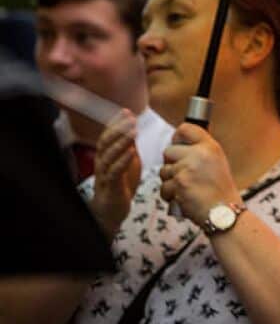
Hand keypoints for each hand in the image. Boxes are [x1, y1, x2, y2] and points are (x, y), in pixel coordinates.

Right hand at [89, 109, 141, 236]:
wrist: (111, 212)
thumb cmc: (120, 185)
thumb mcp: (127, 163)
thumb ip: (128, 147)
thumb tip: (133, 129)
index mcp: (105, 155)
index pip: (108, 135)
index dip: (116, 123)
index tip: (126, 111)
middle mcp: (102, 163)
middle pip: (105, 142)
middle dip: (118, 128)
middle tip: (130, 118)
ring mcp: (104, 175)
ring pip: (109, 155)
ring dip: (121, 142)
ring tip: (133, 131)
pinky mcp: (110, 187)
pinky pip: (114, 172)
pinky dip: (122, 161)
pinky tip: (131, 153)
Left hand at [159, 123, 240, 223]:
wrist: (223, 212)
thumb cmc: (220, 190)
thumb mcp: (216, 162)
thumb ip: (199, 152)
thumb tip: (176, 146)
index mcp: (210, 146)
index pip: (186, 128)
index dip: (177, 137)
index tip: (178, 145)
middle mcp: (198, 154)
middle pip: (168, 151)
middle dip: (171, 164)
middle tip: (183, 174)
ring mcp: (187, 169)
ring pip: (164, 171)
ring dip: (170, 181)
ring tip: (186, 188)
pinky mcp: (178, 184)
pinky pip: (164, 187)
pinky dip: (170, 195)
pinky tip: (184, 198)